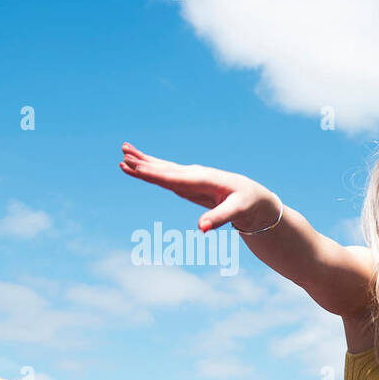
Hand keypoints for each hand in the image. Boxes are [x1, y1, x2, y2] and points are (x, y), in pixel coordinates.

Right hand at [119, 142, 279, 232]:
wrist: (255, 197)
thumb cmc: (248, 203)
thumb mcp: (238, 212)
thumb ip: (219, 218)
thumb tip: (201, 228)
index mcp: (205, 180)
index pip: (176, 177)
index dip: (156, 173)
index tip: (137, 168)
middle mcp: (196, 175)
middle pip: (166, 170)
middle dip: (145, 164)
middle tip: (123, 156)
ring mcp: (192, 178)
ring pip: (164, 169)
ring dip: (145, 162)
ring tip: (125, 152)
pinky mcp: (190, 183)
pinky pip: (168, 175)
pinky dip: (153, 169)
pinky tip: (140, 165)